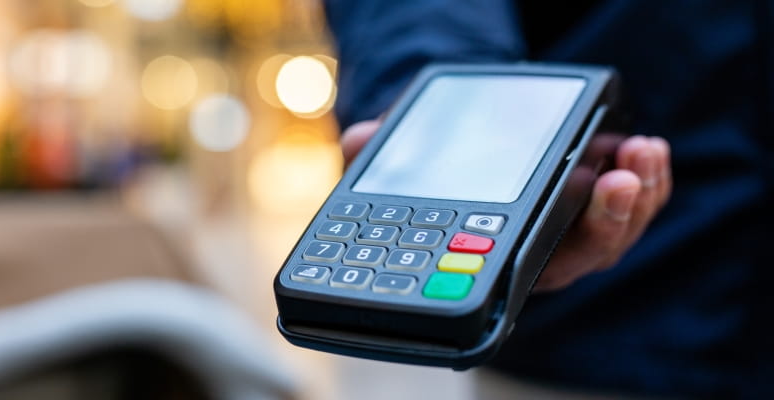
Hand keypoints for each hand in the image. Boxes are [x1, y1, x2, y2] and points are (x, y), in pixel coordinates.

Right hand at [341, 119, 671, 291]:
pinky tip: (644, 147)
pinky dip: (645, 177)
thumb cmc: (433, 177)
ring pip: (619, 227)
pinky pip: (632, 200)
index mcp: (499, 257)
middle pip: (591, 252)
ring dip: (638, 192)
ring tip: (641, 150)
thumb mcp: (399, 167)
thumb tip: (360, 141)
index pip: (533, 265)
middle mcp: (543, 251)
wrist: (459, 155)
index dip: (560, 249)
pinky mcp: (596, 200)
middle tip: (617, 181)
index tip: (572, 218)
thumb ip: (377, 156)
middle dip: (611, 219)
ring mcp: (574, 228)